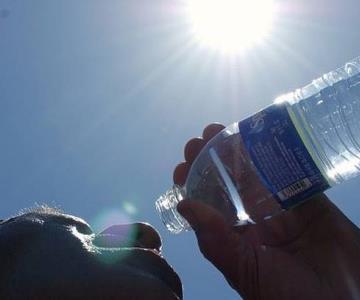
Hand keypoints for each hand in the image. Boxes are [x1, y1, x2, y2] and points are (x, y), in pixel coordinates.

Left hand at [174, 123, 359, 299]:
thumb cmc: (291, 295)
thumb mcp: (245, 271)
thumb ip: (215, 241)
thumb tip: (183, 204)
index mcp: (236, 238)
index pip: (209, 206)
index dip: (194, 185)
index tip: (182, 167)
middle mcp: (255, 220)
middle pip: (229, 184)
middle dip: (211, 161)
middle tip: (198, 141)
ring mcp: (282, 208)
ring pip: (256, 173)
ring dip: (237, 152)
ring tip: (219, 131)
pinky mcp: (309, 200)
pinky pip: (291, 172)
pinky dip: (275, 155)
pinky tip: (259, 138)